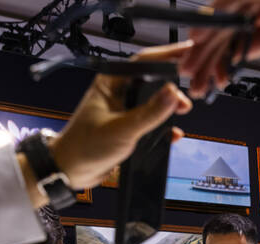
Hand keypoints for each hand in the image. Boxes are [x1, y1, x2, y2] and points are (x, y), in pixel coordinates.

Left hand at [46, 44, 192, 189]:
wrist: (70, 172)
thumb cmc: (84, 147)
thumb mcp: (121, 130)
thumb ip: (149, 113)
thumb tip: (173, 93)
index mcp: (111, 83)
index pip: (144, 61)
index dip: (168, 56)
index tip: (188, 56)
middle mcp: (119, 93)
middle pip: (153, 80)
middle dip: (172, 86)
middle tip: (187, 95)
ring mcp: (124, 111)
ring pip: (154, 102)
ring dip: (169, 108)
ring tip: (182, 111)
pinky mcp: (128, 129)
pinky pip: (152, 123)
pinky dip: (164, 128)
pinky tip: (172, 134)